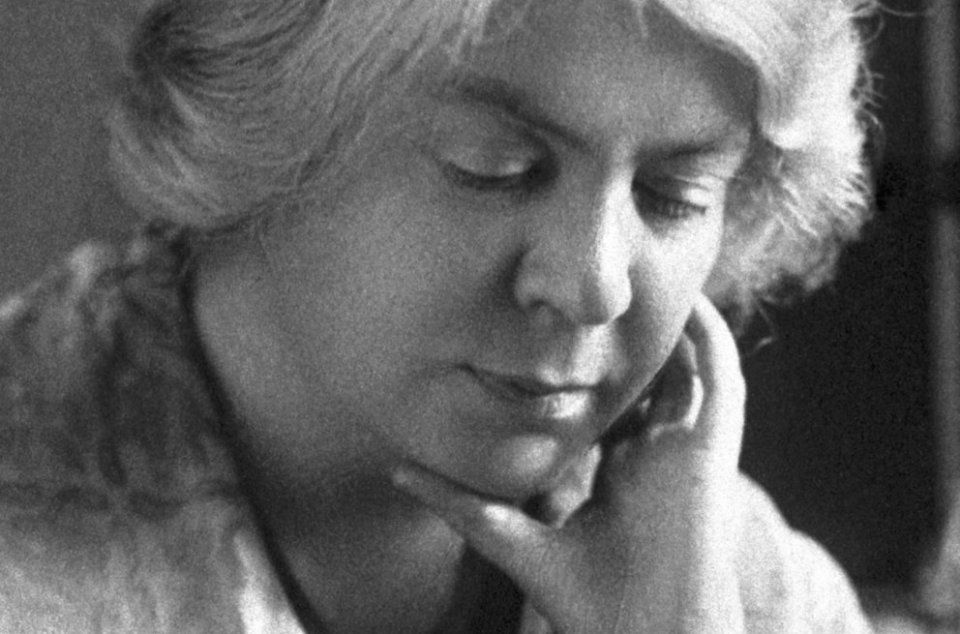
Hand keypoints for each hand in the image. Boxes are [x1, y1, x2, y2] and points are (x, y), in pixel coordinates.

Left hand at [392, 296, 746, 632]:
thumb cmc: (585, 599)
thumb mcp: (514, 535)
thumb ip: (463, 502)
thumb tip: (399, 471)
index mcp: (622, 475)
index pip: (612, 408)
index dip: (594, 371)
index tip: (559, 335)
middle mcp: (657, 455)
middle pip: (651, 380)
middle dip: (634, 338)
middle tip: (602, 293)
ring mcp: (688, 447)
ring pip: (689, 370)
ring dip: (671, 326)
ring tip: (647, 275)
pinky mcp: (713, 446)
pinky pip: (721, 379)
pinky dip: (709, 338)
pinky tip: (686, 302)